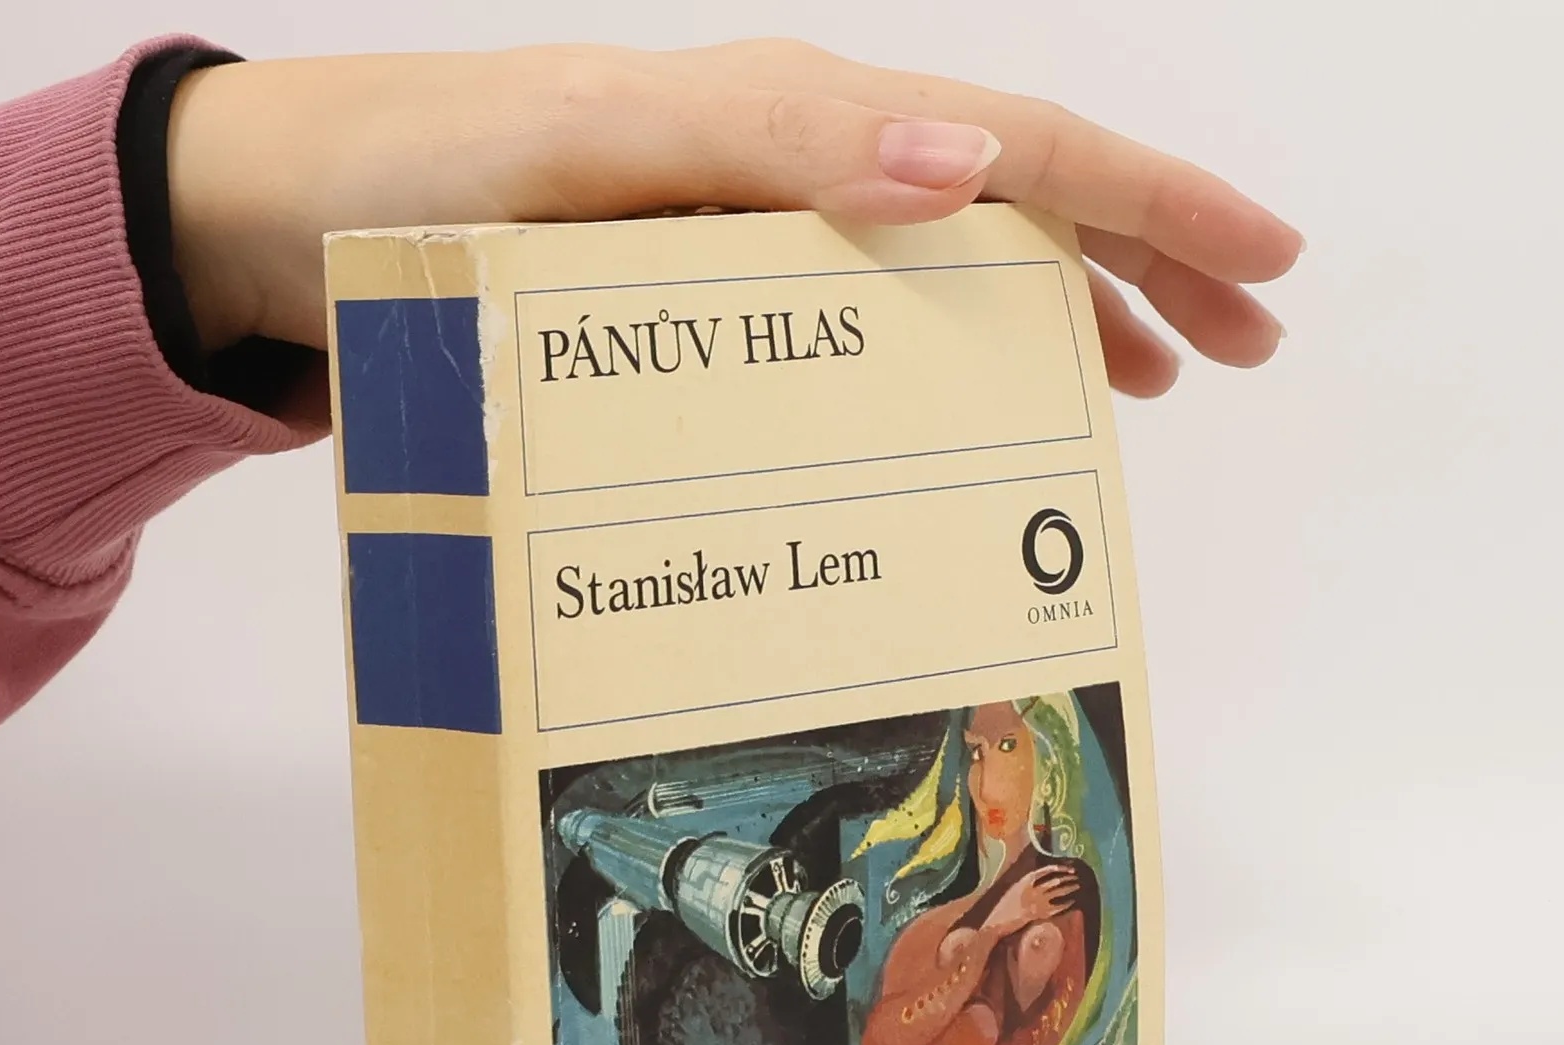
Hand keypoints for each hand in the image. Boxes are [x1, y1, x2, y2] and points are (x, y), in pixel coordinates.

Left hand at [167, 41, 1301, 396]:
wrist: (299, 224)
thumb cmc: (431, 182)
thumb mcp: (600, 146)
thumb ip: (773, 143)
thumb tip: (966, 167)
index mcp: (797, 126)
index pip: (1020, 146)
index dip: (1152, 203)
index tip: (1263, 266)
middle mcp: (793, 172)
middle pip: (1013, 201)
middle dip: (1143, 264)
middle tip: (1247, 342)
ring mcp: (753, 236)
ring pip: (951, 265)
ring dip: (1061, 311)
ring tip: (1148, 378)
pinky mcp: (704, 298)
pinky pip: (863, 319)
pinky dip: (940, 353)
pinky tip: (966, 399)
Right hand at [984, 866, 1079, 932]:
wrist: (997, 923)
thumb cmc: (1003, 908)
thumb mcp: (1013, 891)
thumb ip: (1025, 885)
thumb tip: (1038, 881)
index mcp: (1023, 882)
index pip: (1044, 871)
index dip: (1058, 868)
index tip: (1067, 867)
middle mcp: (1032, 890)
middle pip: (1054, 881)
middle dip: (1067, 878)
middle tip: (1076, 876)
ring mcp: (1037, 902)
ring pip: (1057, 893)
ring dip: (1069, 888)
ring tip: (1077, 886)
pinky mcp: (1039, 914)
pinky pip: (1057, 908)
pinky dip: (1066, 904)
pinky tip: (1072, 902)